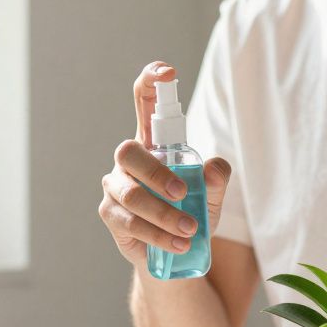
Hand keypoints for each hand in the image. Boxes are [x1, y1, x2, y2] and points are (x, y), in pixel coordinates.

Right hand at [98, 61, 230, 266]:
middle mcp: (129, 160)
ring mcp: (115, 186)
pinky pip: (129, 222)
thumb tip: (214, 168)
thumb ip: (216, 180)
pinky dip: (157, 234)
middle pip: (128, 151)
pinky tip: (178, 243)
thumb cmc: (190, 213)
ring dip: (162, 213)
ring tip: (190, 230)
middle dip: (157, 172)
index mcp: (153, 142)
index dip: (151, 81)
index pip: (144, 101)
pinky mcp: (110, 214)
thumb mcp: (211, 196)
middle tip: (184, 192)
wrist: (173, 253)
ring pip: (130, 193)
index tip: (169, 73)